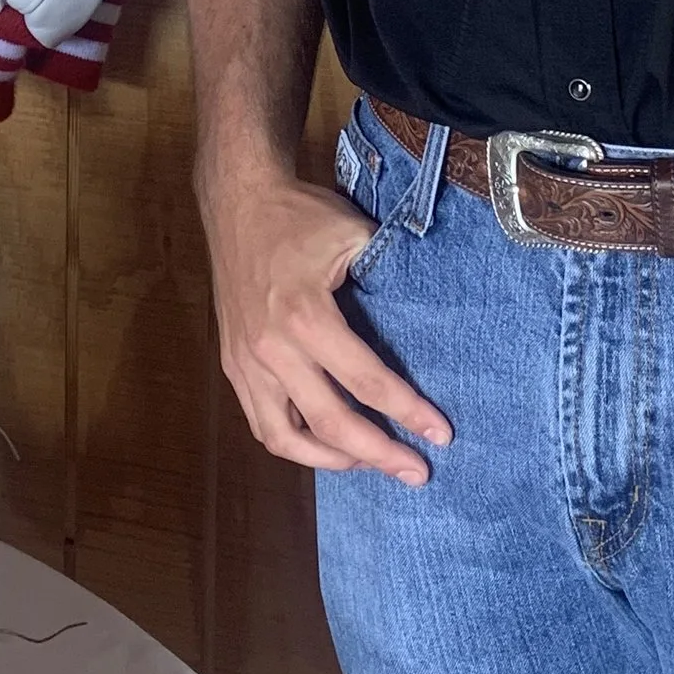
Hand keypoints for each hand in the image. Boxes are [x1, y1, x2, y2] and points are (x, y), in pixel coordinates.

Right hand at [200, 162, 451, 486]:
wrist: (238, 200)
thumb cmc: (300, 216)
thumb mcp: (354, 235)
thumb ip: (388, 277)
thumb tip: (431, 314)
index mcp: (305, 316)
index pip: (366, 381)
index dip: (408, 412)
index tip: (441, 434)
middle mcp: (271, 349)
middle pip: (330, 424)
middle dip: (379, 454)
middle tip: (417, 472)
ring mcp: (245, 361)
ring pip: (285, 439)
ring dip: (332, 460)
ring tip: (369, 464)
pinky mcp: (232, 364)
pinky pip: (261, 422)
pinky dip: (294, 443)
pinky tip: (325, 444)